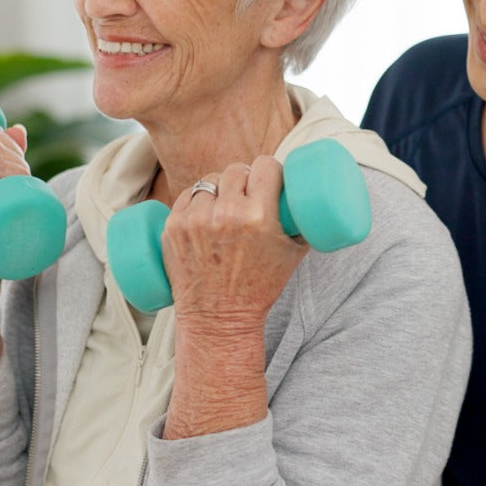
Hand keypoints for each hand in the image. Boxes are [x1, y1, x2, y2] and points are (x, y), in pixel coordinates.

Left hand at [160, 155, 307, 329]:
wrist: (219, 319)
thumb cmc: (260, 287)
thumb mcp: (294, 254)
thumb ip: (305, 223)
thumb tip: (312, 196)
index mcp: (259, 217)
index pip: (265, 167)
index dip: (270, 169)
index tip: (270, 178)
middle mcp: (226, 214)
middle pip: (237, 170)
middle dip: (245, 178)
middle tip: (248, 193)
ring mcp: (196, 220)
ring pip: (209, 180)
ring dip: (219, 187)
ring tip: (225, 202)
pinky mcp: (173, 227)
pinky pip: (187, 196)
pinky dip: (196, 199)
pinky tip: (204, 208)